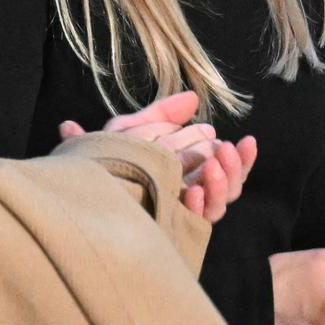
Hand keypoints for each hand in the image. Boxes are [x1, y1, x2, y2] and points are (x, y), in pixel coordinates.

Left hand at [59, 88, 259, 221]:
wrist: (78, 195)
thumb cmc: (106, 163)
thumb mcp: (130, 132)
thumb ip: (160, 115)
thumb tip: (193, 97)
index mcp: (189, 174)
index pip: (226, 167)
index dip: (241, 157)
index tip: (246, 140)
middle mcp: (192, 193)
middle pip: (230, 184)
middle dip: (235, 167)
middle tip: (227, 149)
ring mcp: (184, 211)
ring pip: (221, 201)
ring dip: (223, 182)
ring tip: (214, 165)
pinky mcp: (174, 227)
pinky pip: (198, 220)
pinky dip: (200, 205)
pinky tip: (193, 192)